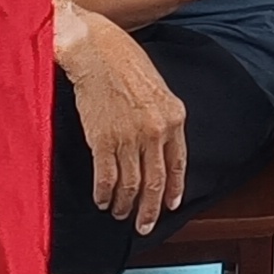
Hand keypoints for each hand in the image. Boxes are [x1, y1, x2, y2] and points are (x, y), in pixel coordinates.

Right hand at [55, 1, 185, 230]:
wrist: (95, 49)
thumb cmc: (123, 59)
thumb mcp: (155, 86)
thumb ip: (160, 116)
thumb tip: (157, 142)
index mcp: (174, 116)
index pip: (178, 163)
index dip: (174, 188)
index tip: (171, 204)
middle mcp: (157, 130)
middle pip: (156, 181)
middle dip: (150, 208)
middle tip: (145, 225)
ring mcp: (131, 137)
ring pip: (131, 184)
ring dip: (125, 205)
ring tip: (120, 214)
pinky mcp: (104, 140)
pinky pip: (107, 178)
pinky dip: (104, 194)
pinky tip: (102, 201)